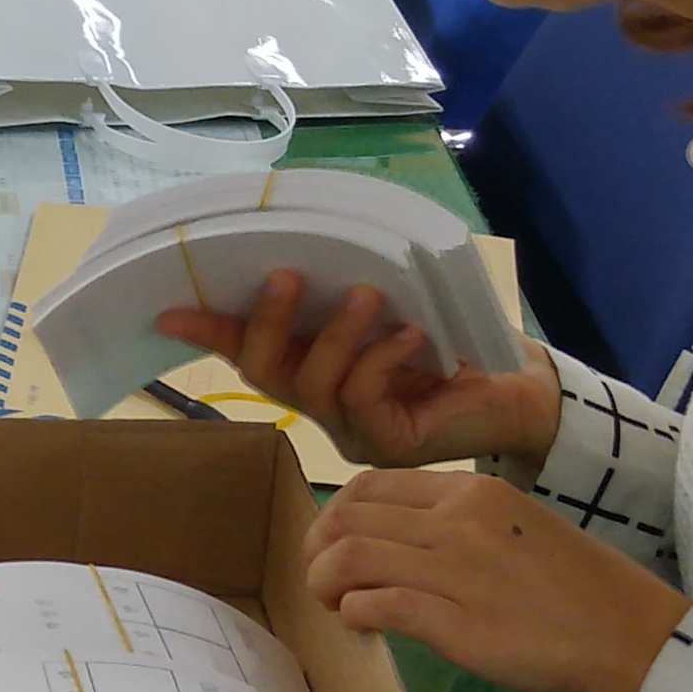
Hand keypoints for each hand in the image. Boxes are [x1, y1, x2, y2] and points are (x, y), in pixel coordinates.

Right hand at [157, 268, 563, 470]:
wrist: (522, 387)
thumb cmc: (456, 338)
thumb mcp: (394, 303)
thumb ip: (347, 290)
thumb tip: (304, 247)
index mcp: (315, 369)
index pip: (248, 350)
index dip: (209, 328)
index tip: (169, 308)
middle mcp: (324, 407)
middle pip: (265, 373)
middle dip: (266, 322)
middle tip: (286, 275)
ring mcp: (353, 432)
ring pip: (314, 384)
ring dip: (335, 333)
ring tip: (366, 293)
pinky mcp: (389, 444)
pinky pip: (363, 397)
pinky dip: (381, 357)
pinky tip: (413, 334)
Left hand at [306, 469, 687, 691]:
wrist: (627, 635)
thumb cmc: (577, 588)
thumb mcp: (516, 527)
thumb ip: (458, 526)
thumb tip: (400, 544)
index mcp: (471, 492)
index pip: (370, 485)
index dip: (336, 517)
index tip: (337, 548)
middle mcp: (456, 521)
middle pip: (346, 517)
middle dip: (319, 551)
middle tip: (326, 584)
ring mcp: (453, 570)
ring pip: (347, 557)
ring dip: (325, 584)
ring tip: (337, 607)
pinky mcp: (454, 623)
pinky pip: (374, 605)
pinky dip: (354, 614)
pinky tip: (365, 627)